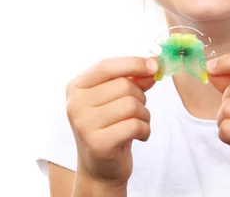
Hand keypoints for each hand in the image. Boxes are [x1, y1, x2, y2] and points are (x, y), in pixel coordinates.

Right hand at [65, 57, 157, 187]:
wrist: (101, 166)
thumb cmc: (112, 125)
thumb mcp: (119, 98)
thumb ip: (134, 78)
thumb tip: (153, 64)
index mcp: (77, 87)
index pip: (107, 66)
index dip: (134, 63)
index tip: (154, 65)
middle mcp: (75, 104)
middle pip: (124, 85)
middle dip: (141, 96)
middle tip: (137, 111)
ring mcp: (84, 125)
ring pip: (132, 105)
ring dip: (144, 115)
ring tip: (137, 124)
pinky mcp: (98, 144)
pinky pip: (135, 126)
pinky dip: (145, 130)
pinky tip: (139, 136)